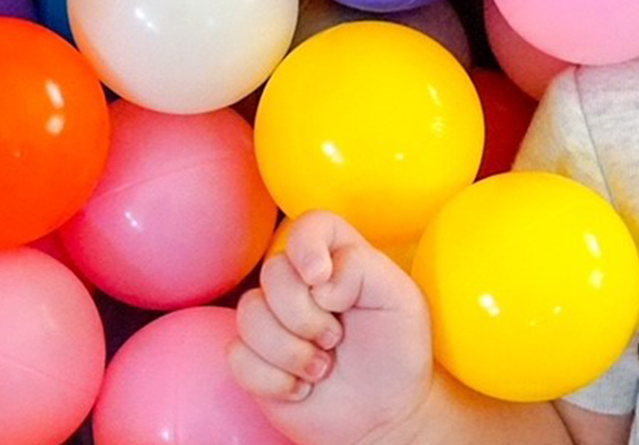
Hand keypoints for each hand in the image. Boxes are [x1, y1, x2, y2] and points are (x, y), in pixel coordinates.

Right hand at [229, 211, 433, 444]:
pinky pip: (238, 357)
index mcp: (339, 258)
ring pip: (249, 314)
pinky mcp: (253, 357)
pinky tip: (302, 387)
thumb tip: (317, 281)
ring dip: (291, 352)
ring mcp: (273, 319)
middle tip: (336, 339)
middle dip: (306, 315)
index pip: (308, 225)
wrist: (383, 413)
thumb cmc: (396, 351)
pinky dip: (275, 380)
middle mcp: (300, 283)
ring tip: (323, 367)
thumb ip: (363, 269)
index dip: (306, 247)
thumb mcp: (401, 300)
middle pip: (273, 272)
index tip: (321, 279)